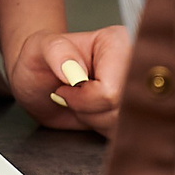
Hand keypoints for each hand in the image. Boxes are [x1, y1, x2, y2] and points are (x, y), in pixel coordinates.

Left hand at [7, 25, 131, 135]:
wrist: (41, 82)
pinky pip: (120, 132)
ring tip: (78, 99)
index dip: (84, 98)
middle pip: (119, 111)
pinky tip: (88, 109)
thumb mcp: (38, 48)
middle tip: (71, 94)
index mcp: (118, 41)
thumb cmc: (41, 60)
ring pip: (120, 124)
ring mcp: (136, 87)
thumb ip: (56, 51)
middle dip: (88, 110)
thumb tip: (75, 71)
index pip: (112, 90)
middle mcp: (134, 64)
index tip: (66, 87)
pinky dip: (99, 126)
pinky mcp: (133, 108)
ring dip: (91, 119)